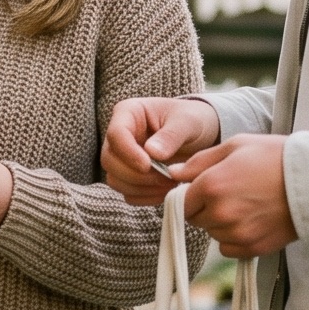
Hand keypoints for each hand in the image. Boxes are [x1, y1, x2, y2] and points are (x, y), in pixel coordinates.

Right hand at [103, 96, 221, 203]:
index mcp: (128, 113)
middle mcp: (119, 136)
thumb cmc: (192, 119)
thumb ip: (171, 136)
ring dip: (140, 187)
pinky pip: (127, 193)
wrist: (199, 133)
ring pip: (114, 179)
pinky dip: (145, 196)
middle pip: (109, 160)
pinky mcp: (128, 176)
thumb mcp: (187, 122)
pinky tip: (165, 191)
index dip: (128, 153)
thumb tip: (152, 153)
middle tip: (164, 177)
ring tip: (169, 183)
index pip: (116, 134)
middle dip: (135, 174)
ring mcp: (121, 158)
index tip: (148, 165)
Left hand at [180, 133, 296, 258]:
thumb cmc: (276, 157)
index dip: (192, 195)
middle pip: (195, 219)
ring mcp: (237, 233)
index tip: (207, 189)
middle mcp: (220, 212)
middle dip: (206, 209)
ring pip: (212, 234)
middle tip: (231, 194)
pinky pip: (228, 249)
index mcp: (211, 185)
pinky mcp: (252, 248)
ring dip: (221, 223)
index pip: (181, 201)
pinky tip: (252, 221)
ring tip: (246, 205)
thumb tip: (173, 173)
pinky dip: (234, 238)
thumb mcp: (235, 146)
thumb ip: (199, 162)